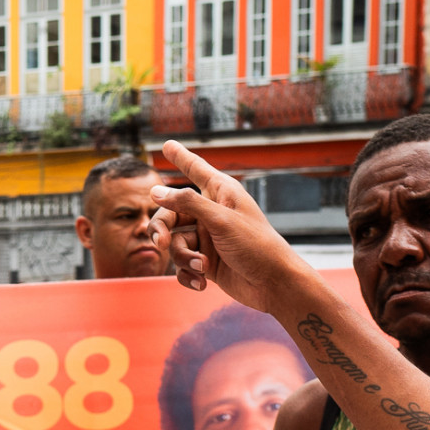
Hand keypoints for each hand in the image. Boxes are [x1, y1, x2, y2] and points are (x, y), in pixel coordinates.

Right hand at [148, 140, 318, 311]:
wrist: (273, 285)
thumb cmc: (256, 246)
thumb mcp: (221, 220)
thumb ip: (187, 203)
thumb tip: (156, 192)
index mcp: (221, 193)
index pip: (196, 169)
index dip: (181, 157)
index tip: (167, 144)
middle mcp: (211, 213)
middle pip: (171, 213)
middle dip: (161, 228)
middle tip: (159, 242)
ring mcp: (207, 239)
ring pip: (174, 243)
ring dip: (183, 258)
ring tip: (201, 267)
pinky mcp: (206, 262)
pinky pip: (182, 265)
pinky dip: (187, 274)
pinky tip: (201, 282)